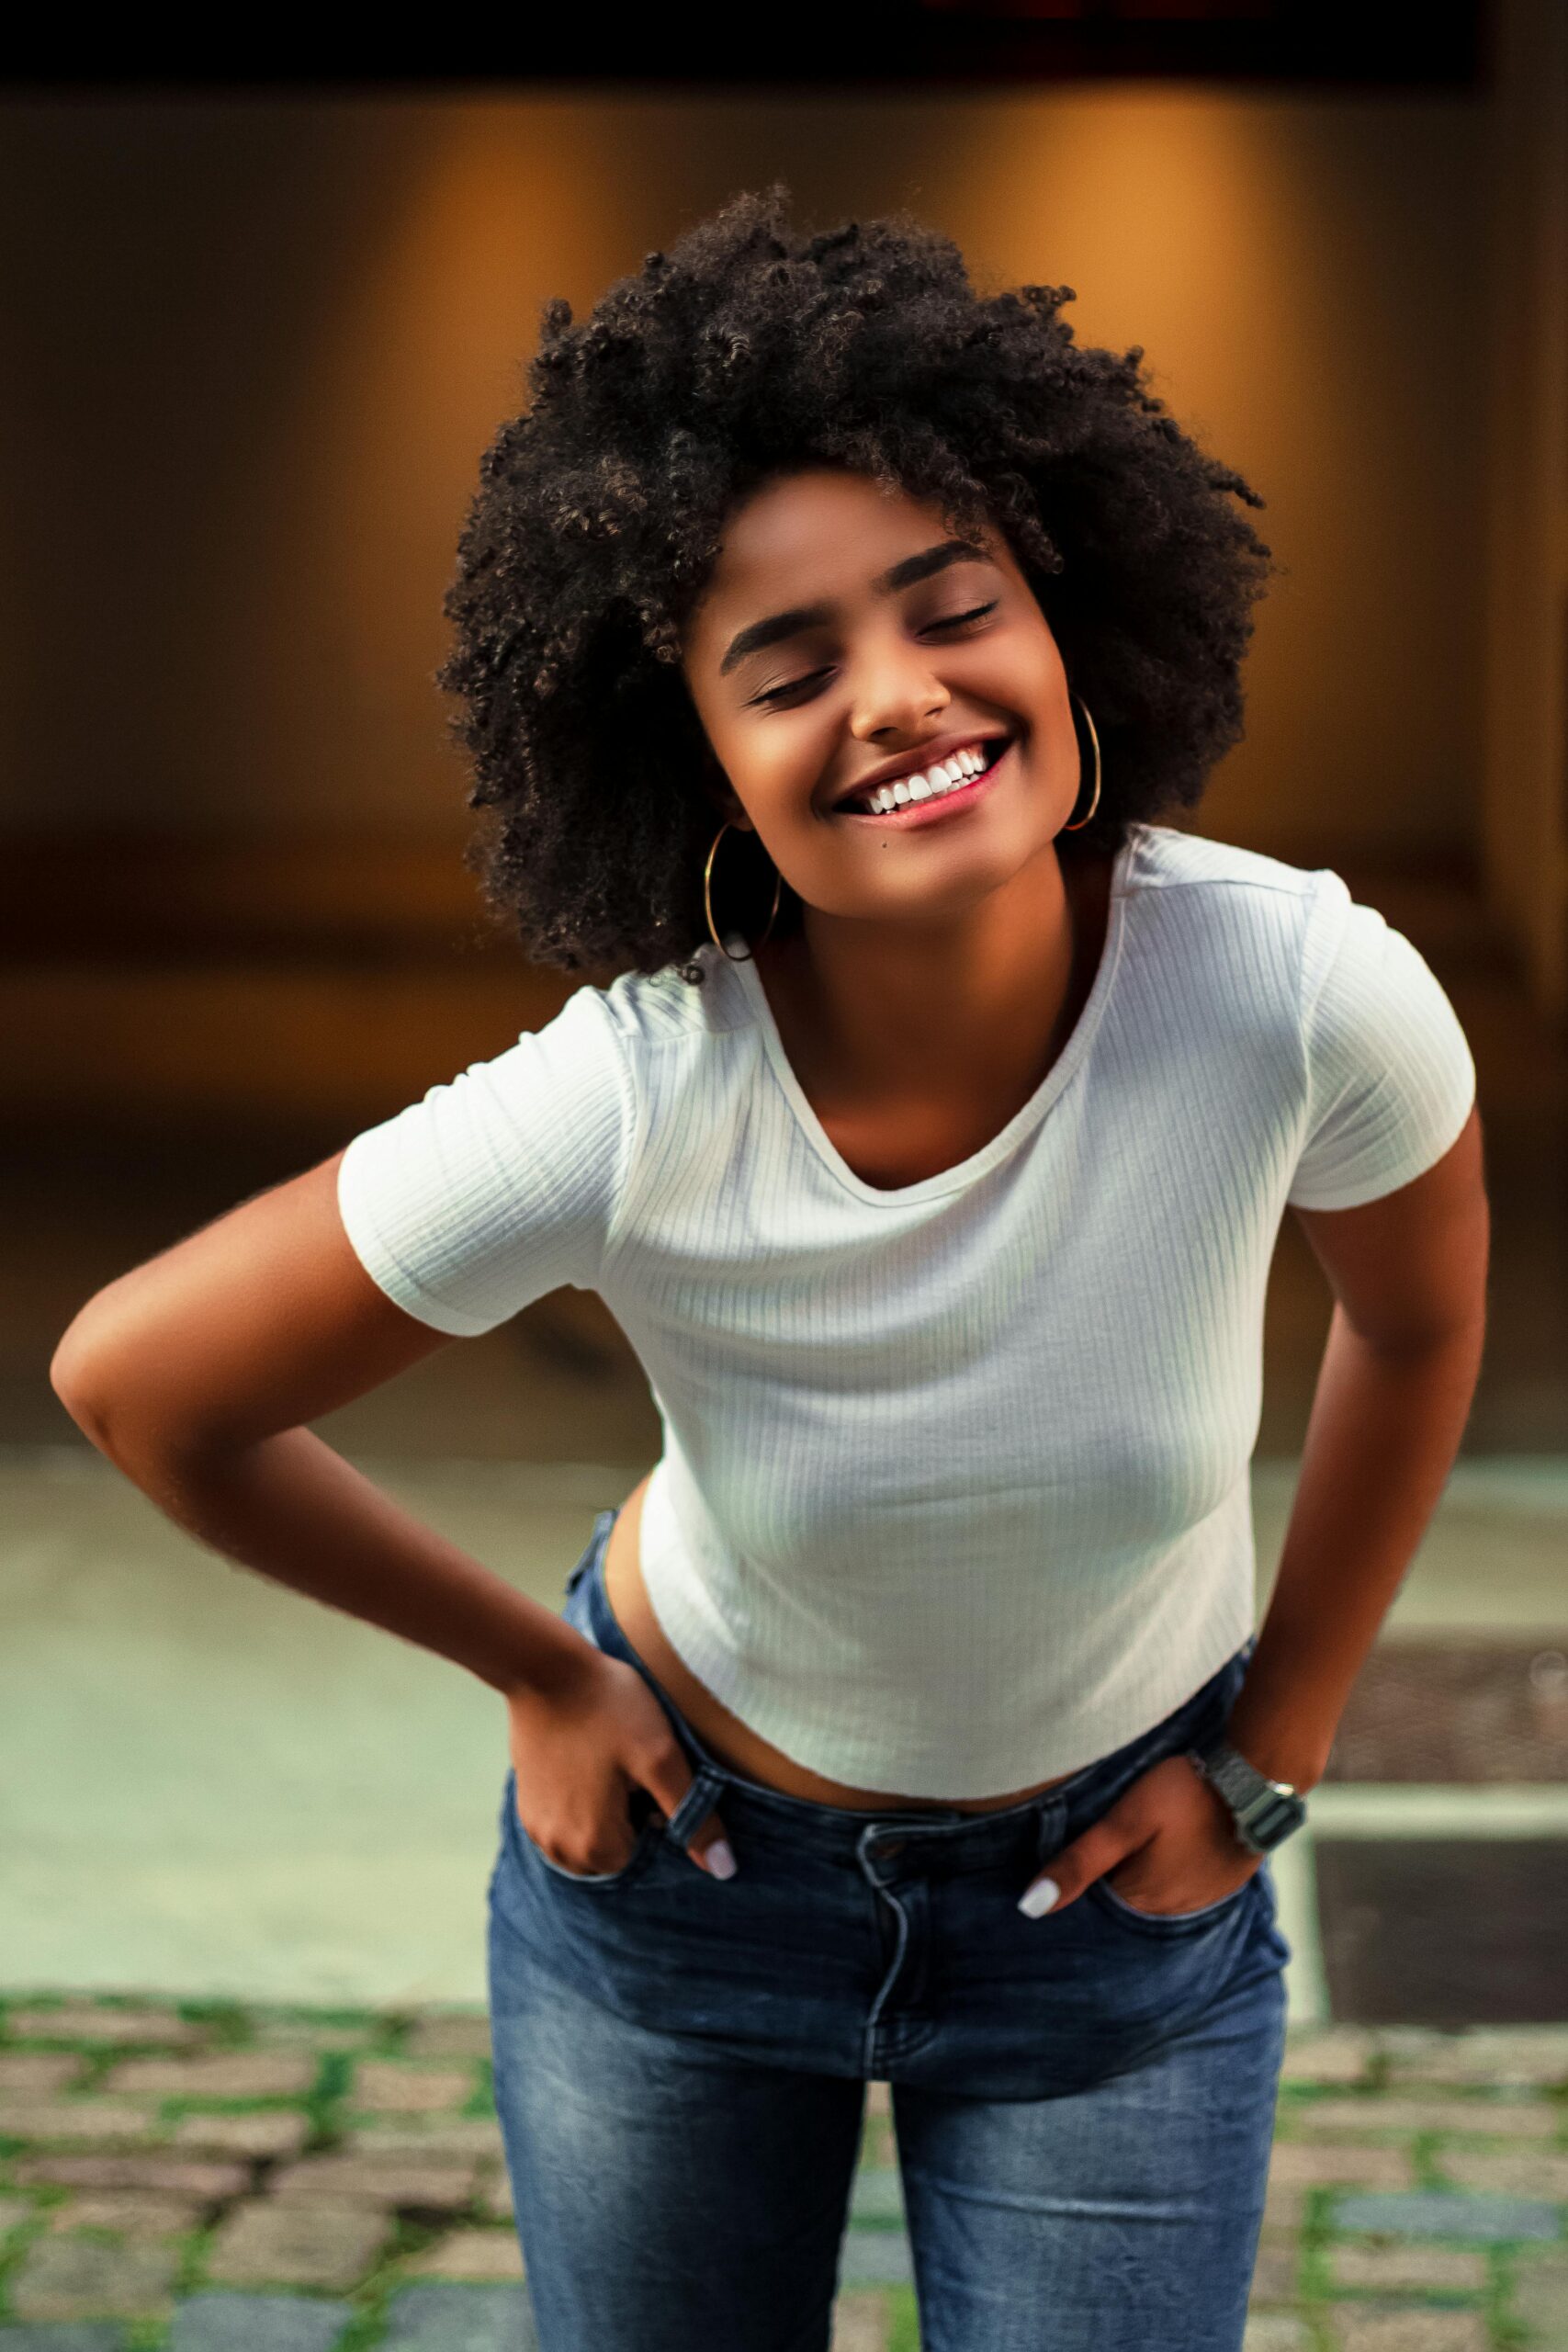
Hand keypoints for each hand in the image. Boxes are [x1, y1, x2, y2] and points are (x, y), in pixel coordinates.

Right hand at [506, 1642, 735, 1879]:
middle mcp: (559, 1850)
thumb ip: (692, 1814)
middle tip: (629, 1768)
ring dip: (605, 1814)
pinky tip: (586, 1763)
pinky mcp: (525, 1805)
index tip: (647, 1777)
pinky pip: (565, 1823)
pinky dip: (581, 1804)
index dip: (656, 1815)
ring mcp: (537, 1828)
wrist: (544, 1667)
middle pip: (616, 1853)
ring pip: (590, 1841)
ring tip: (608, 1764)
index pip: (646, 1856)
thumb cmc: (608, 1707)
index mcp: (593, 1846)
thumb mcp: (660, 1756)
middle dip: (630, 1819)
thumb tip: (722, 1867)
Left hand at [1017, 1753, 1259, 1917]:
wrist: (1255, 1778)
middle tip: (1097, 1854)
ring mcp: (1200, 1900)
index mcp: (1140, 1901)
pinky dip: (1167, 1874)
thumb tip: (1030, 1907)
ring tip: (1128, 1852)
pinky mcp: (1221, 1883)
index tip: (1064, 1866)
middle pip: (1124, 1904)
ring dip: (1139, 1879)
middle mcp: (1170, 1912)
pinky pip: (1182, 1887)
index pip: (1093, 1909)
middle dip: (1107, 1885)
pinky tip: (1163, 1853)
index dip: (1076, 1886)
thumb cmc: (1184, 1795)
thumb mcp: (1124, 1822)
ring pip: (1153, 1896)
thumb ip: (1080, 1862)